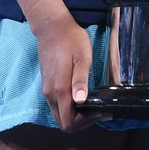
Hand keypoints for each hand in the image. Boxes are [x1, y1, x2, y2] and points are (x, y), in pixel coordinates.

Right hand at [32, 12, 107, 131]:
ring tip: (95, 104)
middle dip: (82, 122)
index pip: (68, 122)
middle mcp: (50, 94)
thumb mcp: (82, 58)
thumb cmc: (71, 40)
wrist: (52, 27)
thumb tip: (80, 101)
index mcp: (59, 90)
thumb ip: (80, 81)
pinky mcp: (47, 85)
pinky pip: (57, 105)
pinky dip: (70, 107)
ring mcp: (47, 90)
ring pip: (60, 114)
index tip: (101, 111)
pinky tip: (83, 96)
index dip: (85, 122)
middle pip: (63, 123)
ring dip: (76, 115)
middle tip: (100, 110)